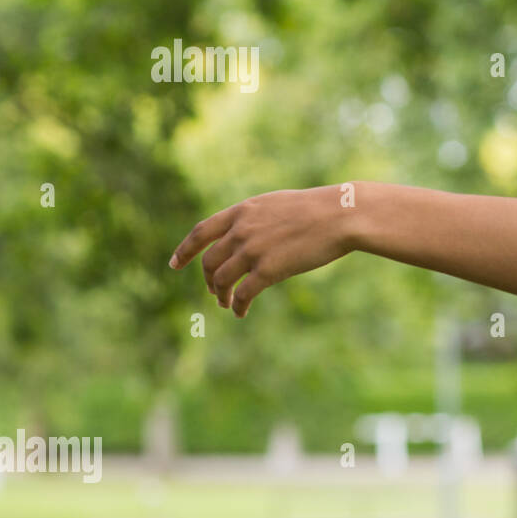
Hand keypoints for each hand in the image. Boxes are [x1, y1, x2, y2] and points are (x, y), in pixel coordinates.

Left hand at [168, 185, 356, 317]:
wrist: (341, 215)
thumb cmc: (317, 210)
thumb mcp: (277, 205)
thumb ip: (256, 218)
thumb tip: (247, 234)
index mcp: (242, 211)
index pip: (201, 232)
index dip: (185, 250)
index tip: (175, 265)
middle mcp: (241, 230)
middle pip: (209, 260)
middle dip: (207, 279)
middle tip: (213, 291)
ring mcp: (253, 250)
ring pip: (221, 279)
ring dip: (220, 295)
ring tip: (225, 304)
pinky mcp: (268, 270)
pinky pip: (242, 294)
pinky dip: (237, 306)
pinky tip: (240, 312)